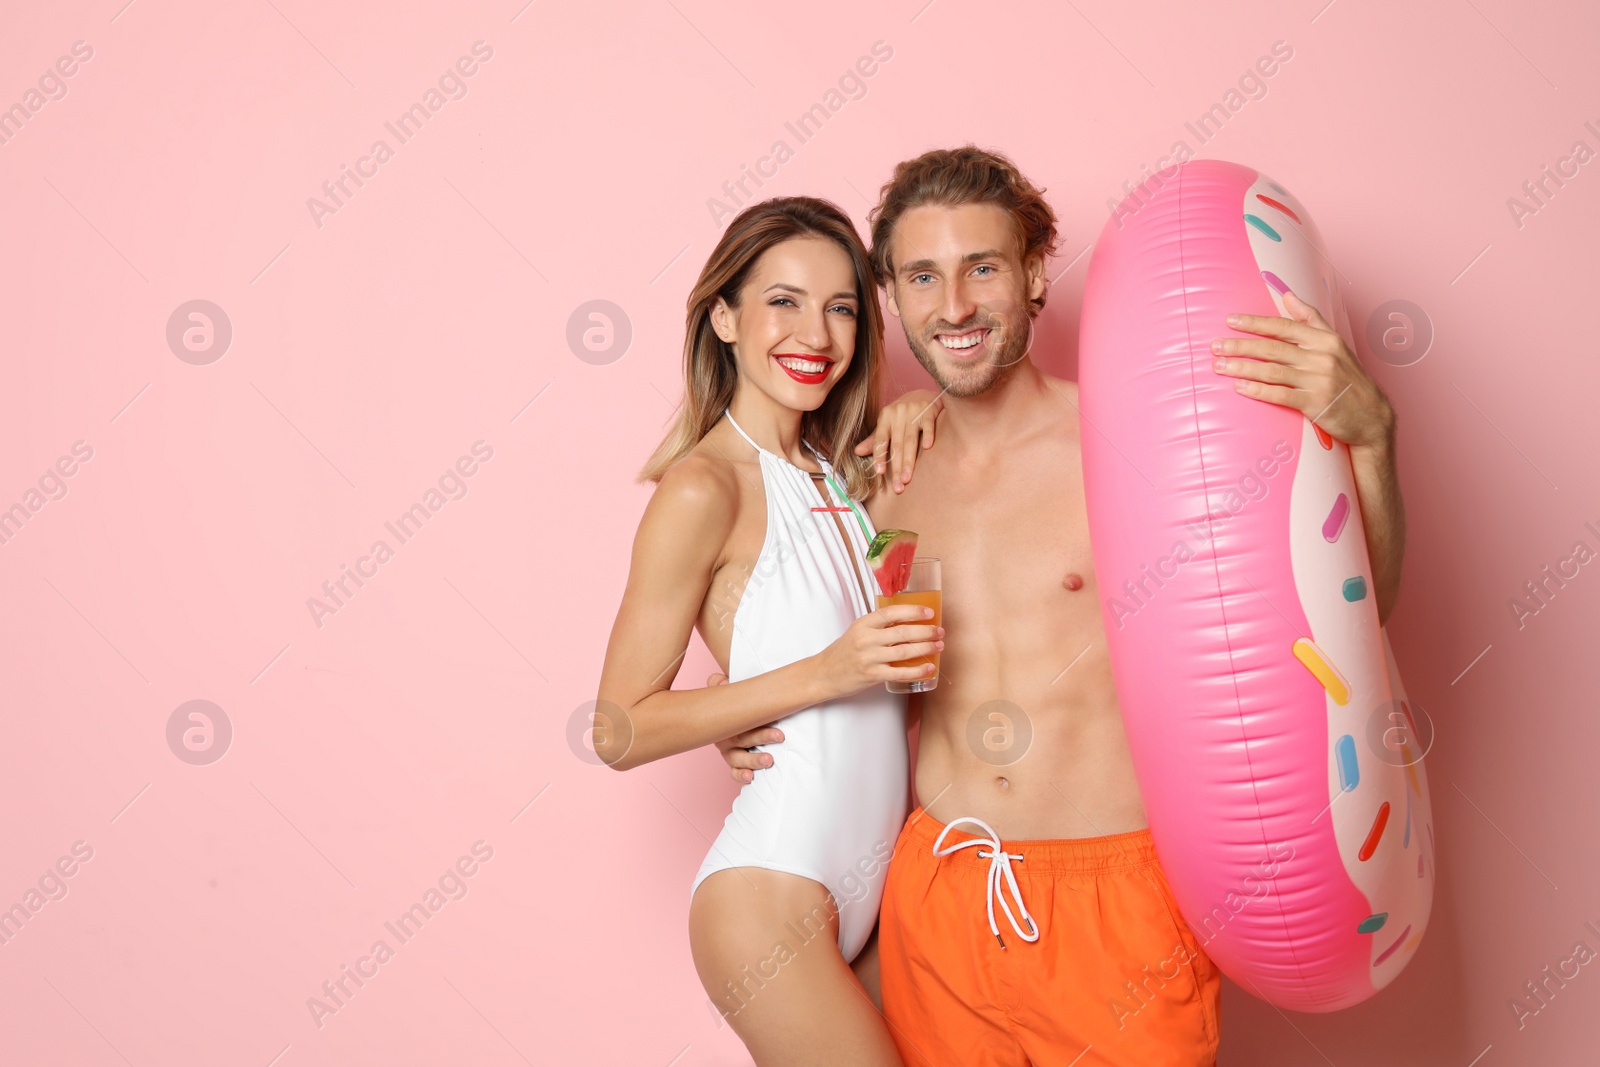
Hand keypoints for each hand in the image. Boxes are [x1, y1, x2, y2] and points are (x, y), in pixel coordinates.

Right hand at [708, 672, 785, 784]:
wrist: (736, 712)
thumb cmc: (739, 701)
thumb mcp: (731, 689)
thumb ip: (721, 683)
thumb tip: (722, 681)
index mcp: (727, 718)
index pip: (737, 720)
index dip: (756, 726)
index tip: (778, 731)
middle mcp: (726, 736)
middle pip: (742, 739)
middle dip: (762, 738)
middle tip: (780, 737)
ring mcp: (730, 751)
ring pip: (737, 758)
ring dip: (753, 761)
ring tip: (769, 761)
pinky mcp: (735, 763)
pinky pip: (734, 772)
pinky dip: (740, 775)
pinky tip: (750, 777)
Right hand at [812, 604, 943, 699]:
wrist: (823, 674)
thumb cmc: (843, 652)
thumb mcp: (857, 632)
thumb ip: (878, 626)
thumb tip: (908, 622)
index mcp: (863, 624)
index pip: (891, 613)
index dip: (913, 611)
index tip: (929, 613)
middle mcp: (866, 639)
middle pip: (902, 632)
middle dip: (925, 631)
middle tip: (939, 631)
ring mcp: (869, 658)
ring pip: (904, 651)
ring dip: (926, 648)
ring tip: (939, 646)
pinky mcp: (871, 675)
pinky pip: (900, 672)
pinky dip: (917, 671)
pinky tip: (929, 668)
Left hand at [853, 389, 945, 492]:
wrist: (923, 394)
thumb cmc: (902, 415)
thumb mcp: (887, 424)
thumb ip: (874, 439)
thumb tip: (857, 452)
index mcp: (885, 418)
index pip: (880, 440)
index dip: (879, 456)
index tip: (879, 472)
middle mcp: (898, 414)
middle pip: (896, 445)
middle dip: (896, 467)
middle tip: (897, 486)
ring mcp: (914, 411)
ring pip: (910, 440)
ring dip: (909, 461)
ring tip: (907, 478)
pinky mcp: (929, 410)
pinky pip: (928, 425)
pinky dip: (928, 435)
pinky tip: (928, 448)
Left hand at [1212, 290, 1394, 451]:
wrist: (1373, 416)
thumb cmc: (1349, 377)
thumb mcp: (1335, 343)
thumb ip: (1310, 318)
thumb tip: (1287, 294)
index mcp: (1324, 339)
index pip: (1283, 326)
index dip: (1255, 322)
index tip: (1230, 320)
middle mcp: (1322, 357)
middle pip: (1272, 348)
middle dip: (1240, 346)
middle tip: (1215, 346)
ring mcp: (1319, 381)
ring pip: (1272, 371)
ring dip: (1242, 368)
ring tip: (1219, 366)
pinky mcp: (1316, 404)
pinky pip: (1280, 395)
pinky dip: (1258, 390)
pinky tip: (1239, 386)